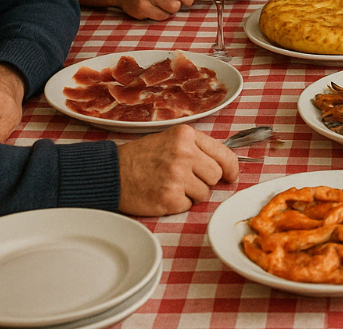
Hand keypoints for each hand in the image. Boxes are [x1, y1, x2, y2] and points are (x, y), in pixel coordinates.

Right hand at [117, 125, 238, 215]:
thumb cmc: (141, 157)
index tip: (231, 176)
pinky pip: (188, 206)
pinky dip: (177, 204)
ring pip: (204, 193)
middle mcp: (184, 153)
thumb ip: (197, 149)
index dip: (231, 168)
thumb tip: (226, 167)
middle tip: (183, 179)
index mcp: (186, 136)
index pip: (224, 154)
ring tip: (170, 185)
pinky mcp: (169, 197)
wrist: (111, 172)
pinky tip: (162, 194)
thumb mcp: (170, 140)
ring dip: (190, 194)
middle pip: (215, 176)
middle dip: (204, 181)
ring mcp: (177, 176)